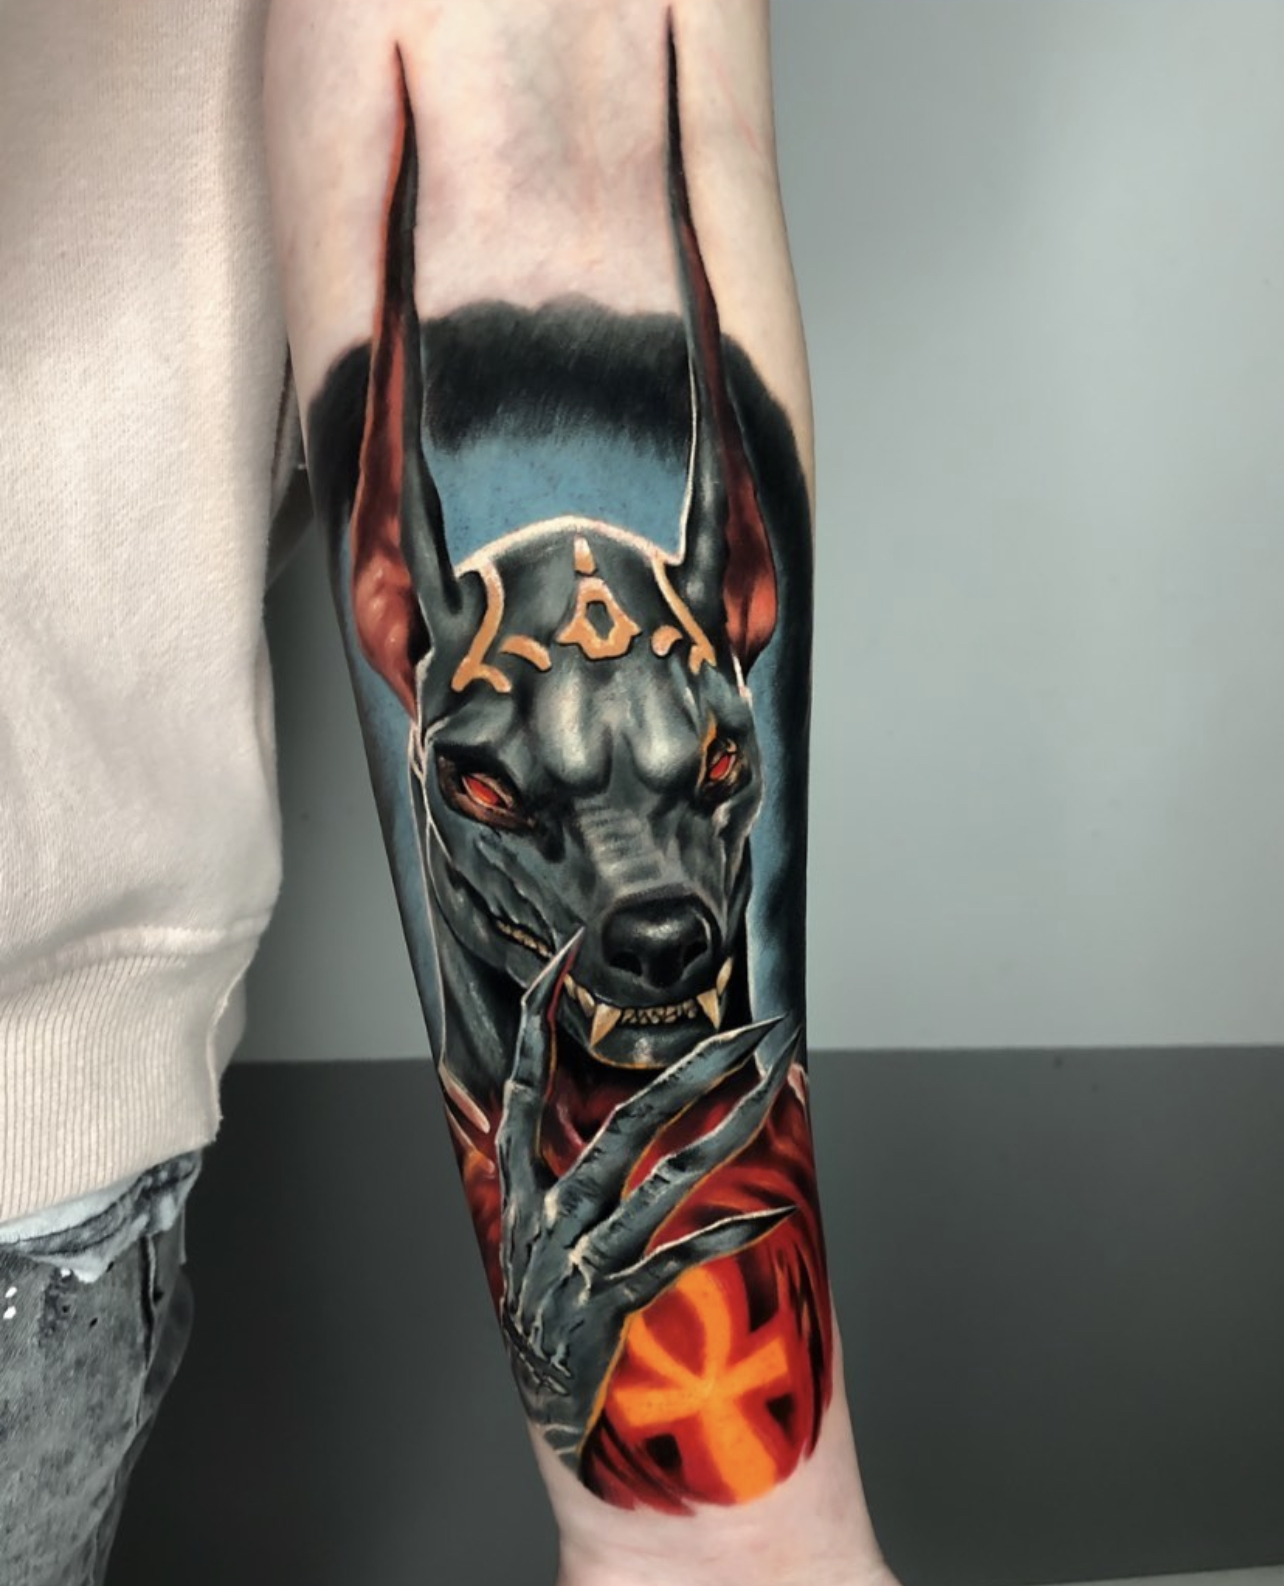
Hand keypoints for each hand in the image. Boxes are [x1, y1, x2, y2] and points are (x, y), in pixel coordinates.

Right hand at [496, 937, 796, 1466]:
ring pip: (663, 1182)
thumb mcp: (547, 1267)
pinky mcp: (619, 1321)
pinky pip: (685, 1260)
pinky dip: (733, 1231)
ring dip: (730, 1129)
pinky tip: (777, 1210)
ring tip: (776, 1087)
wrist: (588, 1468)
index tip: (561, 958)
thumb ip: (576, 1199)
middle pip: (619, 1127)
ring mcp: (582, 1275)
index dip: (535, 1023)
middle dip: (688, 1067)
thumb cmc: (575, 1360)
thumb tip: (642, 1129)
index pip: (519, 1093)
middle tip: (747, 1027)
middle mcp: (545, 1232)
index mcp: (518, 1207)